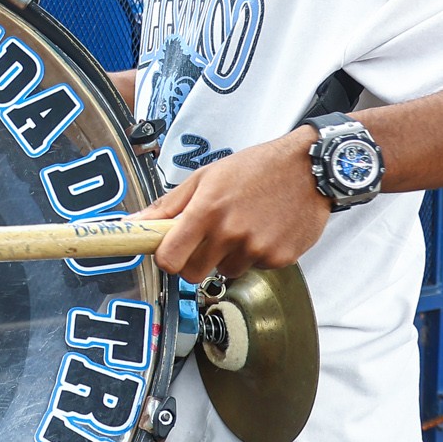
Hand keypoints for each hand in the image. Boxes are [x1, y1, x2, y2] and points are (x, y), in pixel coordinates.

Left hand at [144, 128, 332, 282]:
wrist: (309, 167)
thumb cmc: (255, 168)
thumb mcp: (206, 177)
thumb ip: (168, 205)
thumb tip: (133, 222)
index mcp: (206, 211)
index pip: (169, 259)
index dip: (166, 258)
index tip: (169, 250)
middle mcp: (230, 233)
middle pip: (192, 274)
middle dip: (193, 261)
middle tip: (206, 238)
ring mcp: (256, 248)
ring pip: (225, 271)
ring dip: (228, 255)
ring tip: (243, 225)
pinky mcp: (280, 258)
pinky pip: (255, 267)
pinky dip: (255, 254)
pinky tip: (264, 229)